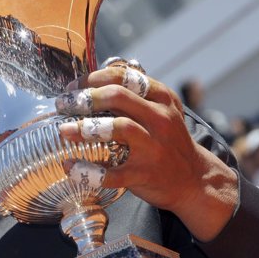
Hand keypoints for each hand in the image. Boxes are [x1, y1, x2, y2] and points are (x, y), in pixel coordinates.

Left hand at [56, 62, 237, 240]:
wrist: (194, 180)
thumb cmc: (167, 140)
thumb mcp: (160, 109)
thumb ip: (133, 95)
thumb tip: (90, 82)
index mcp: (161, 97)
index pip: (123, 77)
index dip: (93, 78)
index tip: (73, 86)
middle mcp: (159, 118)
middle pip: (118, 97)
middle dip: (85, 97)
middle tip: (63, 104)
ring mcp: (153, 147)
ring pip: (118, 128)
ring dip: (86, 127)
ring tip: (64, 130)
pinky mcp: (144, 174)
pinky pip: (112, 173)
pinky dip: (88, 170)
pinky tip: (69, 165)